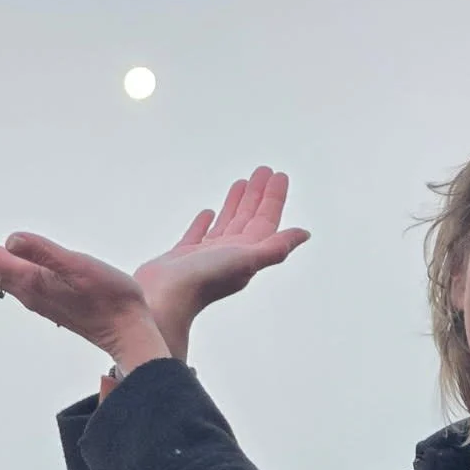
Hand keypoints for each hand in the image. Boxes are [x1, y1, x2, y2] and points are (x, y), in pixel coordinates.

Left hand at [0, 217, 167, 368]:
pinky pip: (14, 281)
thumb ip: (45, 253)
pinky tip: (6, 262)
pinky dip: (0, 267)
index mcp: (31, 280)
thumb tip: (10, 240)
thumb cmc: (112, 298)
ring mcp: (38, 299)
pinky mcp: (50, 302)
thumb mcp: (79, 267)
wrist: (128, 331)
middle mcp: (28, 292)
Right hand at [133, 166, 309, 334]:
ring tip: (240, 183)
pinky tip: (208, 212)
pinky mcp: (182, 257)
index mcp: (246, 255)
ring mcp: (205, 257)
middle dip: (257, 195)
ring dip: (235, 204)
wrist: (164, 299)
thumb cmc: (205, 280)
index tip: (278, 175)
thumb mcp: (246, 259)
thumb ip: (275, 247)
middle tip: (263, 170)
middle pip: (249, 219)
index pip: (266, 222)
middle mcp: (229, 256)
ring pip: (226, 224)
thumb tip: (304, 234)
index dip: (273, 198)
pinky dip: (205, 223)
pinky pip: (198, 234)